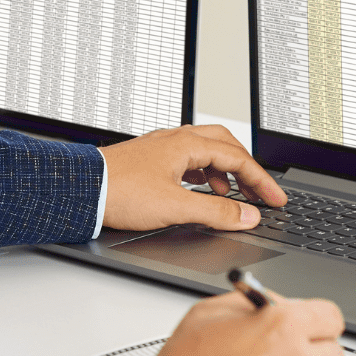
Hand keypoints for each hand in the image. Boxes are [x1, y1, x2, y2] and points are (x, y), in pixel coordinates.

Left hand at [98, 124, 287, 231]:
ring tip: (229, 196)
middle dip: (246, 169)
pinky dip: (202, 174)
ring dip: (224, 171)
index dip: (262, 180)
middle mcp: (175, 140)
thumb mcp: (176, 207)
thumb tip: (247, 215)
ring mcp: (161, 149)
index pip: (238, 158)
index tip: (276, 199)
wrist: (80, 191)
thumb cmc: (118, 192)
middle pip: (225, 145)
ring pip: (205, 151)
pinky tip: (199, 190)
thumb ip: (215, 212)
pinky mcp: (149, 161)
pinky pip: (186, 160)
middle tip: (259, 191)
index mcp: (186, 145)